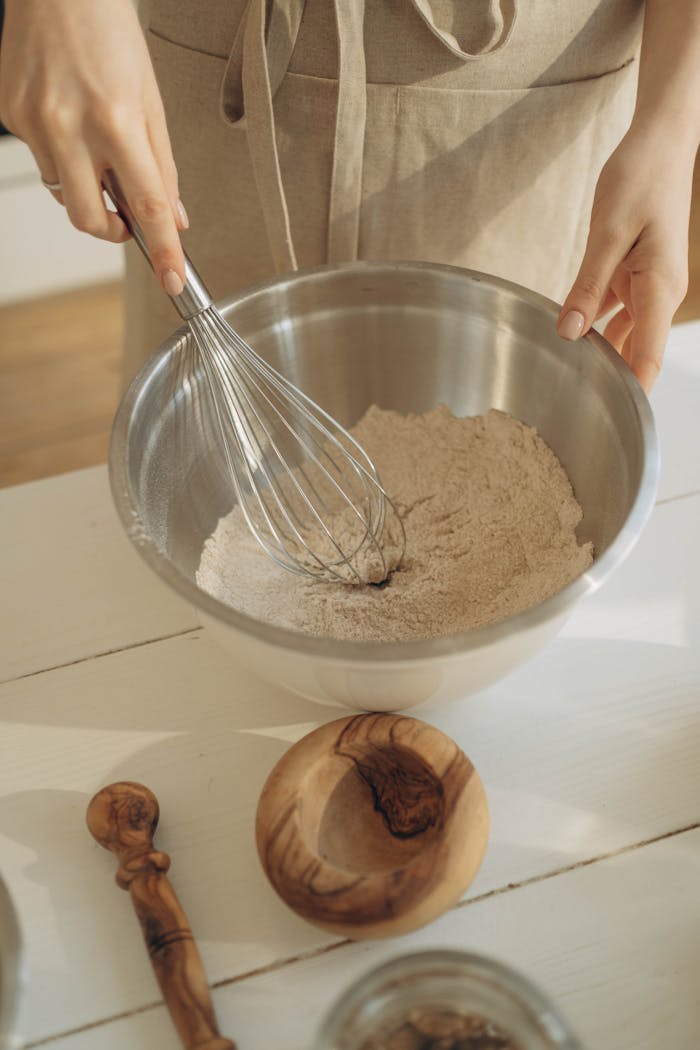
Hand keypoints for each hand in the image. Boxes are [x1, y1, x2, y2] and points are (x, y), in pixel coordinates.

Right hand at [0, 0, 186, 294]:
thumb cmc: (107, 30)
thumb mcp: (150, 98)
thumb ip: (163, 164)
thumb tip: (174, 217)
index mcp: (116, 120)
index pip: (148, 205)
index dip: (163, 250)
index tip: (172, 279)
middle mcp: (69, 125)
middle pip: (91, 219)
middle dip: (113, 230)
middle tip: (127, 218)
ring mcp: (34, 123)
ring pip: (65, 192)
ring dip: (87, 186)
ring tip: (95, 142)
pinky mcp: (11, 115)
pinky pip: (42, 161)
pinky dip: (62, 155)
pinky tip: (68, 118)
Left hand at [557, 124, 694, 391]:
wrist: (660, 142)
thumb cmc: (641, 177)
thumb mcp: (607, 232)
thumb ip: (588, 286)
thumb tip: (570, 332)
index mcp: (660, 288)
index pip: (650, 356)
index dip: (635, 391)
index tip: (618, 421)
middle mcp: (658, 294)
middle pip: (639, 354)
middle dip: (614, 382)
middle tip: (578, 412)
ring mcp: (646, 287)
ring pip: (625, 337)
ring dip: (602, 357)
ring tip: (569, 385)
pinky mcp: (633, 276)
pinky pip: (614, 313)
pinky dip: (594, 327)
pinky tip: (570, 340)